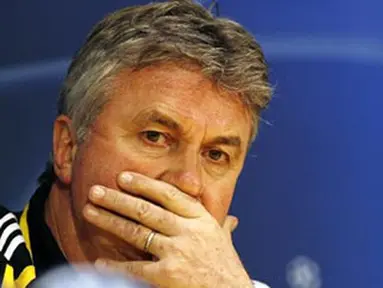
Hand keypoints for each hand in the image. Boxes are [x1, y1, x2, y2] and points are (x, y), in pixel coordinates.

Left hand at [84, 172, 252, 287]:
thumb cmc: (226, 268)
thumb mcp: (224, 241)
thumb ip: (223, 226)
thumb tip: (231, 219)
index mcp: (201, 218)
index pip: (168, 194)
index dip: (144, 184)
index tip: (123, 177)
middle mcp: (188, 231)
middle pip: (146, 210)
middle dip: (117, 199)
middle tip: (95, 191)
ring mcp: (177, 252)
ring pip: (137, 232)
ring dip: (110, 220)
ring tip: (89, 211)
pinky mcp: (167, 275)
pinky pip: (135, 267)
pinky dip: (116, 265)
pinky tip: (100, 261)